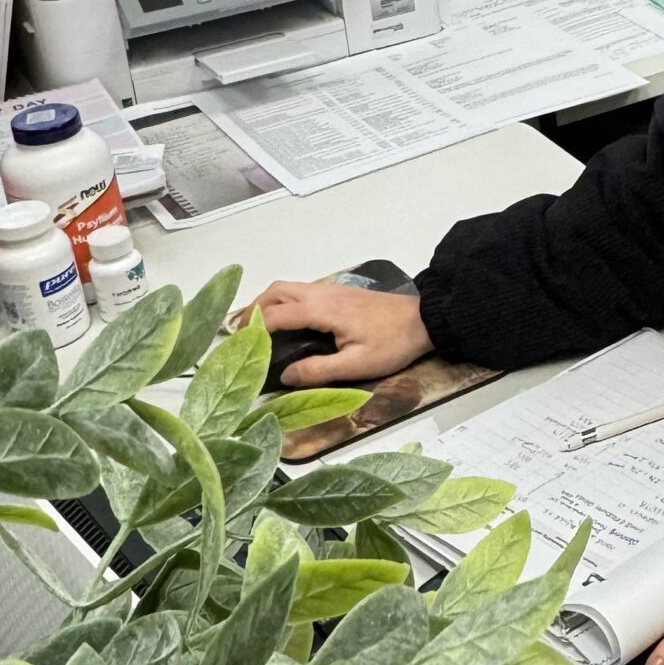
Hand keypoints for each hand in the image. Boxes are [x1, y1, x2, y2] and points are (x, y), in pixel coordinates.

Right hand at [247, 280, 431, 386]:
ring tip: (256, 328)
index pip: (276, 316)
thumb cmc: (392, 343)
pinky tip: (284, 322)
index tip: (238, 347)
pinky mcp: (339, 292)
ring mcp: (331, 289)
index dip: (253, 331)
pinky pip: (300, 290)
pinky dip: (282, 302)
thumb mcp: (356, 365)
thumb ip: (318, 371)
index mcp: (322, 309)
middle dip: (253, 310)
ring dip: (267, 304)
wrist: (425, 320)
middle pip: (276, 292)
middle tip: (240, 334)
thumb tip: (284, 376)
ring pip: (288, 287)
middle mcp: (322, 293)